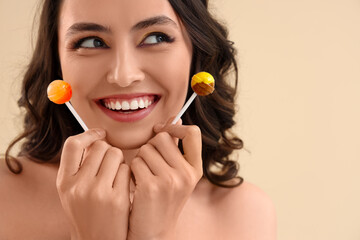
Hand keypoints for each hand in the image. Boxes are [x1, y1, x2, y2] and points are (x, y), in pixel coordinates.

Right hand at [56, 129, 130, 239]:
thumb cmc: (87, 213)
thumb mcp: (72, 191)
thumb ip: (79, 167)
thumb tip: (95, 138)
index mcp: (64, 182)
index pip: (72, 144)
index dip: (88, 134)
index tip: (100, 134)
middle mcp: (78, 186)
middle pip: (100, 147)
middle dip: (108, 150)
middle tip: (111, 163)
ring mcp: (98, 192)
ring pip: (116, 154)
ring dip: (120, 161)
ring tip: (117, 175)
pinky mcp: (117, 199)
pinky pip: (127, 170)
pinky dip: (128, 174)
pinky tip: (124, 186)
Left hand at [128, 121, 202, 239]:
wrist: (151, 232)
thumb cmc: (161, 200)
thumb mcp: (177, 175)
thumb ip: (176, 148)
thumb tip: (175, 118)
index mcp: (195, 170)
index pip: (193, 133)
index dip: (175, 127)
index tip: (162, 131)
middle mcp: (186, 174)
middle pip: (162, 137)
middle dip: (150, 147)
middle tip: (149, 165)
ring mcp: (170, 181)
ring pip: (146, 149)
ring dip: (139, 160)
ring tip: (144, 177)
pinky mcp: (150, 187)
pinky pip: (135, 162)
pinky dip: (131, 171)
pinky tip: (136, 185)